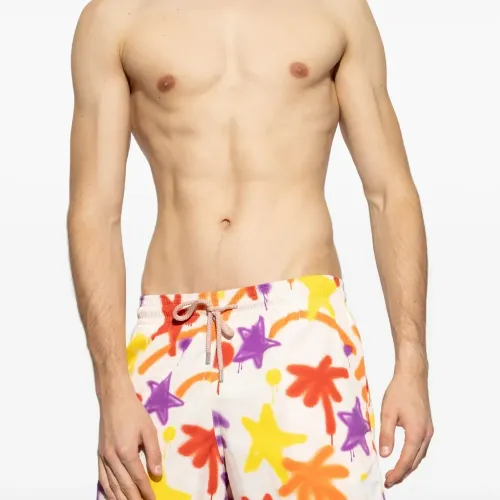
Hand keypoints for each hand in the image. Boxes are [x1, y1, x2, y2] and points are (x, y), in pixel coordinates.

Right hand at [97, 383, 161, 499]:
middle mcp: (112, 458)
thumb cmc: (134, 412)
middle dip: (133, 499)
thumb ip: (153, 453)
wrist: (114, 399)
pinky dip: (108, 490)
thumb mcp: (149, 430)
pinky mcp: (99, 454)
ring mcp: (104, 457)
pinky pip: (102, 478)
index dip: (146, 491)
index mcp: (126, 452)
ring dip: (120, 498)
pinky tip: (112, 496)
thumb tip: (157, 474)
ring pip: (111, 485)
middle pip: (123, 486)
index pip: (137, 478)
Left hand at [379, 368, 432, 487]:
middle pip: (415, 461)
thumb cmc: (399, 391)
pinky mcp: (426, 424)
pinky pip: (420, 447)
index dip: (397, 473)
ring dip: (408, 465)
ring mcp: (428, 430)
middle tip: (390, 480)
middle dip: (403, 472)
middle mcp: (426, 434)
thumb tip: (385, 455)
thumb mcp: (388, 413)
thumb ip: (386, 435)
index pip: (406, 460)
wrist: (412, 376)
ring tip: (395, 472)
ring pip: (419, 455)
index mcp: (416, 433)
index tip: (388, 481)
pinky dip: (412, 455)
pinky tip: (405, 455)